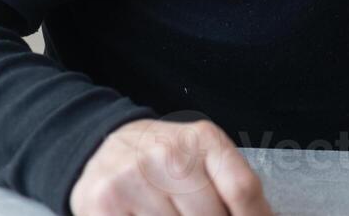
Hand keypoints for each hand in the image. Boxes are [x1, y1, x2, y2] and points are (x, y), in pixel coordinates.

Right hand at [70, 117, 272, 215]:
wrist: (108, 143)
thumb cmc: (167, 157)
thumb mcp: (206, 155)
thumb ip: (234, 185)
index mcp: (203, 139)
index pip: (242, 189)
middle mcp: (168, 154)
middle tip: (205, 215)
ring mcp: (135, 177)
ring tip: (178, 213)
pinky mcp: (105, 202)